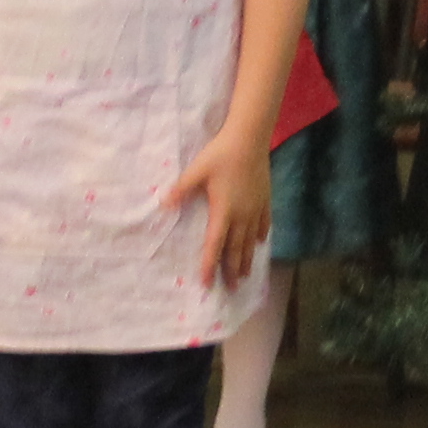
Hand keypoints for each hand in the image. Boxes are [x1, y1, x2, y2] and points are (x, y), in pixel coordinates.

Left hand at [163, 124, 274, 286]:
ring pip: (251, 241)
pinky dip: (260, 236)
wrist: (249, 139)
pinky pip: (264, 223)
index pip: (215, 245)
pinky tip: (259, 242)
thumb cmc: (220, 154)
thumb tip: (162, 206)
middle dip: (233, 270)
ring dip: (247, 259)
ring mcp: (256, 208)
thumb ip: (180, 190)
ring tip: (246, 274)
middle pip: (237, 249)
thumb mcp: (196, 171)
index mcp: (223, 212)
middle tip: (231, 288)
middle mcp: (242, 216)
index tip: (207, 283)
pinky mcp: (265, 199)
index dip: (210, 265)